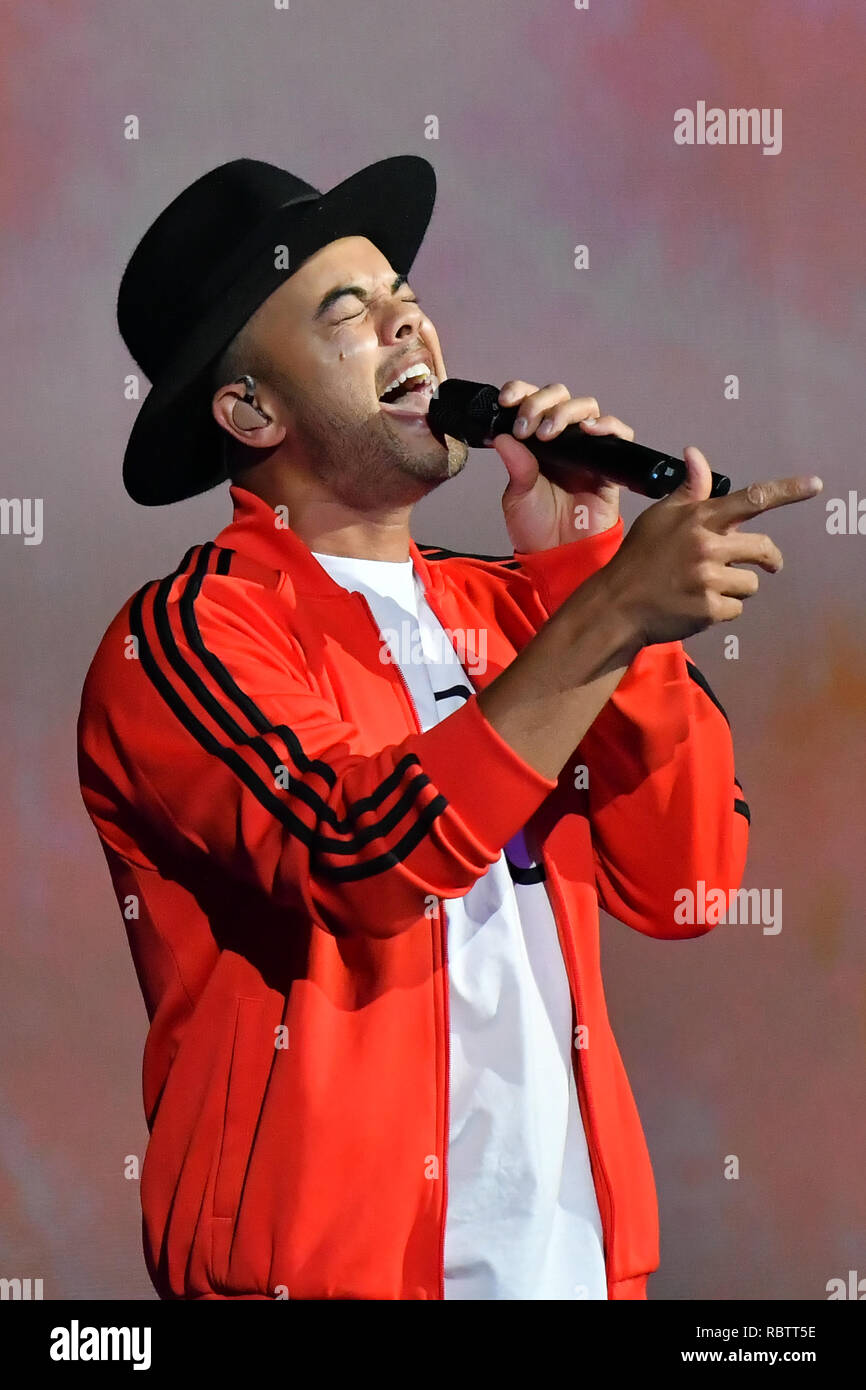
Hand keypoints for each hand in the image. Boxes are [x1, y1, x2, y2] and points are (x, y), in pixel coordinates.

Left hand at [491, 380, 631, 550]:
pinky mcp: (610, 464)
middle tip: (528, 427)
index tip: (507, 401)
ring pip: (586, 407)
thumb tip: (502, 435)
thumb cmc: (536, 527)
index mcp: (536, 439)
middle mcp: (562, 438)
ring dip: (566, 411)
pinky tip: (589, 430)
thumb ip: (516, 465)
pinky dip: (607, 425)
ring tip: (549, 431)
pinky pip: (619, 434)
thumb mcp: (517, 495)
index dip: (520, 392)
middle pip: (560, 396)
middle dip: (540, 402)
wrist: (559, 556)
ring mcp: (587, 448)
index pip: (531, 400)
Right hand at [599, 444, 823, 647]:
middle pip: (763, 549)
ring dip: (737, 587)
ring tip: (708, 588)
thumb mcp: (659, 517)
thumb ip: (688, 490)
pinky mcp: (709, 609)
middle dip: (769, 558)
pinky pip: (737, 608)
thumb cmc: (639, 557)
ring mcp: (709, 579)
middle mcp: (707, 545)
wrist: (617, 605)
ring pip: (751, 583)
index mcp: (699, 519)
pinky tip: (698, 606)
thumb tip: (695, 453)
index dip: (787, 491)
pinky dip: (722, 610)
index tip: (815, 485)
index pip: (752, 499)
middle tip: (768, 564)